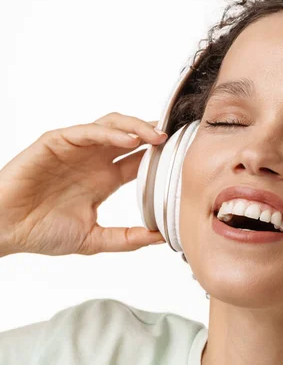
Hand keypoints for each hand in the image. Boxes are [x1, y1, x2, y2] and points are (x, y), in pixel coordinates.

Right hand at [0, 112, 166, 256]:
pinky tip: (128, 140)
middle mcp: (94, 160)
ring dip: (136, 127)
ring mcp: (76, 149)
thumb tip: (160, 238)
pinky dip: (109, 132)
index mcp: (104, 179)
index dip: (160, 156)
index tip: (183, 157)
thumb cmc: (41, 232)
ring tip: (156, 136)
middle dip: (154, 135)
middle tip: (175, 141)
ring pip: (112, 125)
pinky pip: (86, 130)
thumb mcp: (95, 239)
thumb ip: (127, 238)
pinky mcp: (56, 142)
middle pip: (131, 136)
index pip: (140, 160)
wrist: (4, 230)